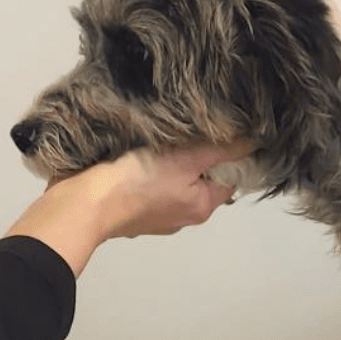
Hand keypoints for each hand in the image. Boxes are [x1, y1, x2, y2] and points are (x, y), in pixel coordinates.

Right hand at [5, 141, 251, 275]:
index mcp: (200, 208)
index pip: (229, 177)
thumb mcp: (187, 159)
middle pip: (200, 177)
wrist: (83, 204)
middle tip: (189, 123)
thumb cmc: (140, 181)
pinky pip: (146, 183)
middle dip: (197, 153)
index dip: (229, 152)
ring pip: (172, 179)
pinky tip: (138, 148)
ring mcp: (152, 215)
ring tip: (163, 131)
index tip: (221, 127)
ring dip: (169, 159)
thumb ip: (221, 149)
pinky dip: (146, 167)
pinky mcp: (128, 208)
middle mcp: (181, 216)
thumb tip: (256, 140)